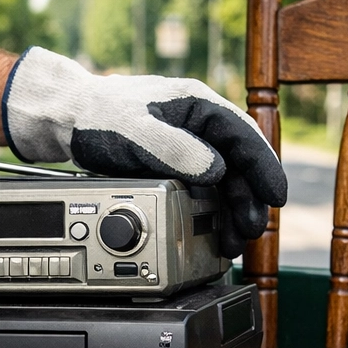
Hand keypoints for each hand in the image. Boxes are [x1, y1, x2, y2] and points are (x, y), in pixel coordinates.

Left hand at [1, 47, 287, 257]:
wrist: (69, 120)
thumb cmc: (99, 117)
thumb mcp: (136, 132)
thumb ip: (176, 148)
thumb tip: (216, 169)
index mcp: (198, 105)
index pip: (245, 136)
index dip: (265, 168)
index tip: (277, 196)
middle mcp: (200, 125)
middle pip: (240, 164)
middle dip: (250, 200)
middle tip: (251, 231)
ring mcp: (191, 144)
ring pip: (225, 181)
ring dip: (233, 211)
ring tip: (234, 241)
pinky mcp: (178, 164)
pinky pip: (206, 189)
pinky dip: (214, 211)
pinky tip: (215, 231)